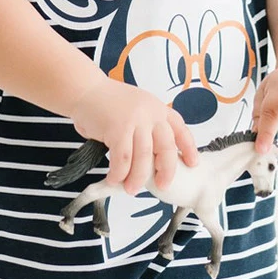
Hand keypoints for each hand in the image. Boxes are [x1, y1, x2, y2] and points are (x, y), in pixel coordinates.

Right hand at [68, 77, 198, 194]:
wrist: (84, 89)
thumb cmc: (106, 103)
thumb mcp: (136, 109)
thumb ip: (146, 129)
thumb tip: (151, 161)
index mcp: (158, 109)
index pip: (180, 129)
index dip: (188, 148)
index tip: (192, 164)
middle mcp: (151, 113)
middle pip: (166, 148)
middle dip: (166, 170)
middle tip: (163, 186)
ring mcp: (135, 120)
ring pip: (143, 157)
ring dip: (137, 177)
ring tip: (131, 189)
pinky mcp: (117, 129)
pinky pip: (122, 159)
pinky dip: (119, 173)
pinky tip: (114, 179)